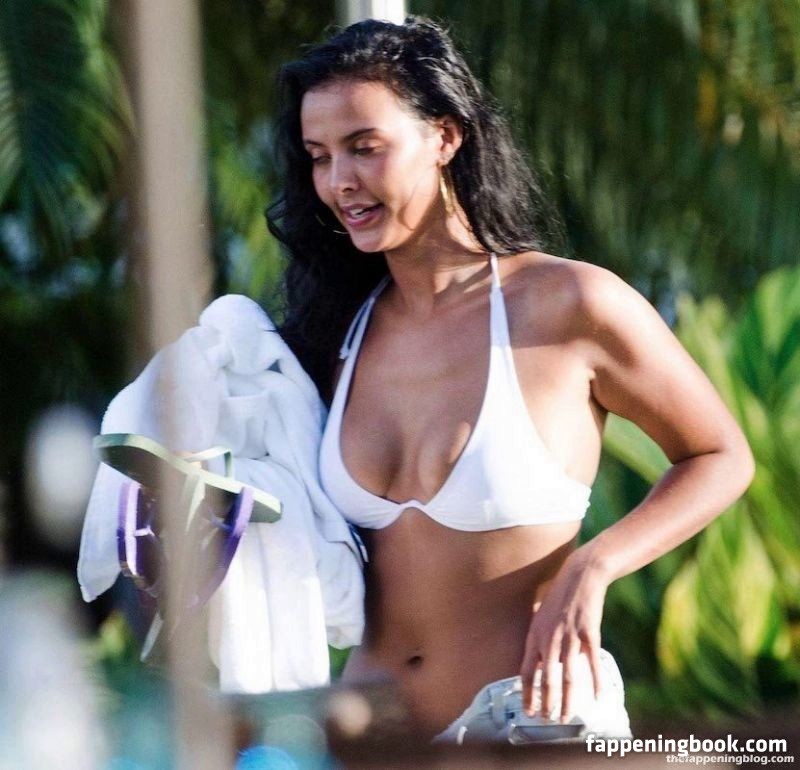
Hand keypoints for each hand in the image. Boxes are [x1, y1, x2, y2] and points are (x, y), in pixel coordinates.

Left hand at [519, 548, 609, 722]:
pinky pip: (592, 663)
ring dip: (568, 700)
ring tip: (566, 717)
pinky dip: (595, 682)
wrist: (580, 576)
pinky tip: (598, 697)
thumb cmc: (560, 597)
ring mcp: (569, 636)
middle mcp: (549, 638)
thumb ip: (542, 641)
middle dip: (547, 704)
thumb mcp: (542, 617)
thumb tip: (545, 665)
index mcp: (535, 635)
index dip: (528, 693)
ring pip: (568, 677)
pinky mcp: (589, 633)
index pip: (528, 671)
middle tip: (548, 721)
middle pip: (547, 679)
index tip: (529, 710)